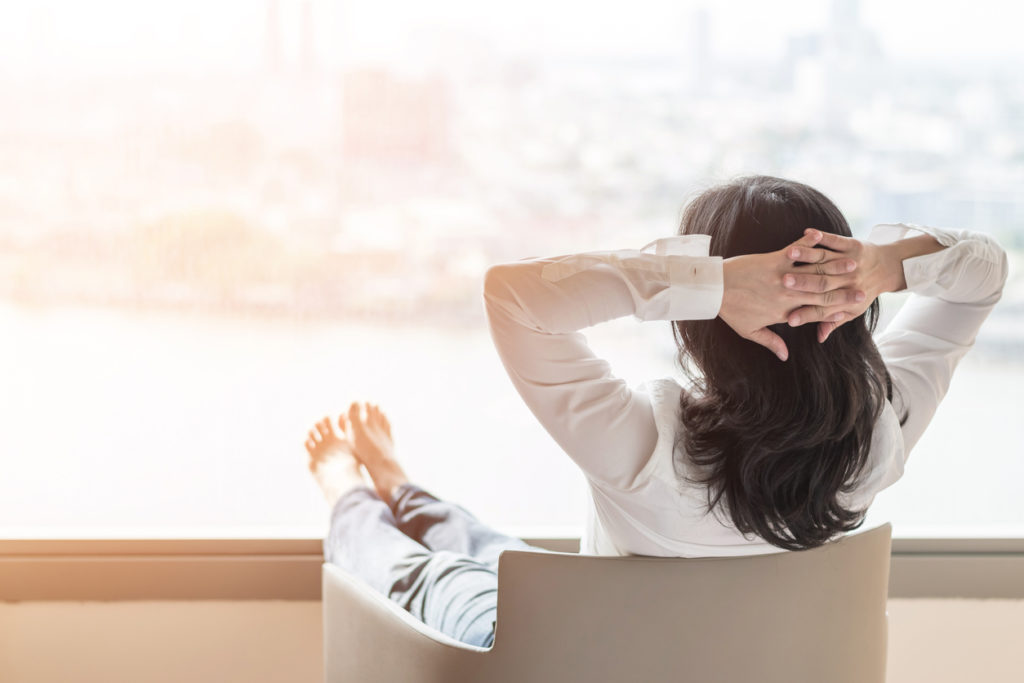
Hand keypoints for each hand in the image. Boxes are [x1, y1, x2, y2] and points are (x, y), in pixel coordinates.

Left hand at [720, 230, 865, 360]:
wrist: (711, 288)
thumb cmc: (729, 309)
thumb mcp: (749, 330)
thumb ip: (770, 342)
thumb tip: (785, 356)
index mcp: (783, 313)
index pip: (815, 313)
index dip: (836, 312)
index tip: (853, 310)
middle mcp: (786, 296)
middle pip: (821, 294)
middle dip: (844, 291)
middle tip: (864, 288)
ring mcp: (782, 277)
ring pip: (814, 272)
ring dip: (835, 266)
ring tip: (853, 262)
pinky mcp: (773, 259)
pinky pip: (796, 251)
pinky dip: (809, 244)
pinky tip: (821, 237)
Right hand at [782, 228, 900, 341]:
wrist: (889, 268)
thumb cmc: (864, 291)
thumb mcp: (852, 311)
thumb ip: (833, 322)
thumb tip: (819, 338)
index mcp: (846, 300)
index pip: (823, 309)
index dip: (806, 314)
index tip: (789, 319)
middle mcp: (849, 281)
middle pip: (822, 284)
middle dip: (802, 283)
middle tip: (782, 283)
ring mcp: (851, 262)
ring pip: (826, 260)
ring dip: (807, 256)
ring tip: (790, 254)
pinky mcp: (853, 245)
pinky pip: (836, 240)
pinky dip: (822, 237)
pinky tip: (807, 232)